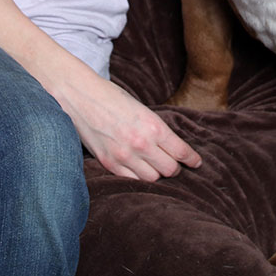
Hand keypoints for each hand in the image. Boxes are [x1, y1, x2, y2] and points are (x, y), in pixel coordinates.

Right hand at [61, 74, 202, 181]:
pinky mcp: (109, 163)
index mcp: (153, 126)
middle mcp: (141, 143)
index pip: (181, 152)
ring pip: (152, 179)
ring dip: (157, 174)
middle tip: (174, 163)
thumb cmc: (111, 97)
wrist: (79, 95)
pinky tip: (138, 170)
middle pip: (170, 170)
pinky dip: (138, 177)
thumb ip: (156, 129)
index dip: (192, 160)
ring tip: (155, 166)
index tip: (196, 163)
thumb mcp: (141, 108)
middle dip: (175, 167)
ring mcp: (123, 155)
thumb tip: (172, 147)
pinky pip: (131, 180)